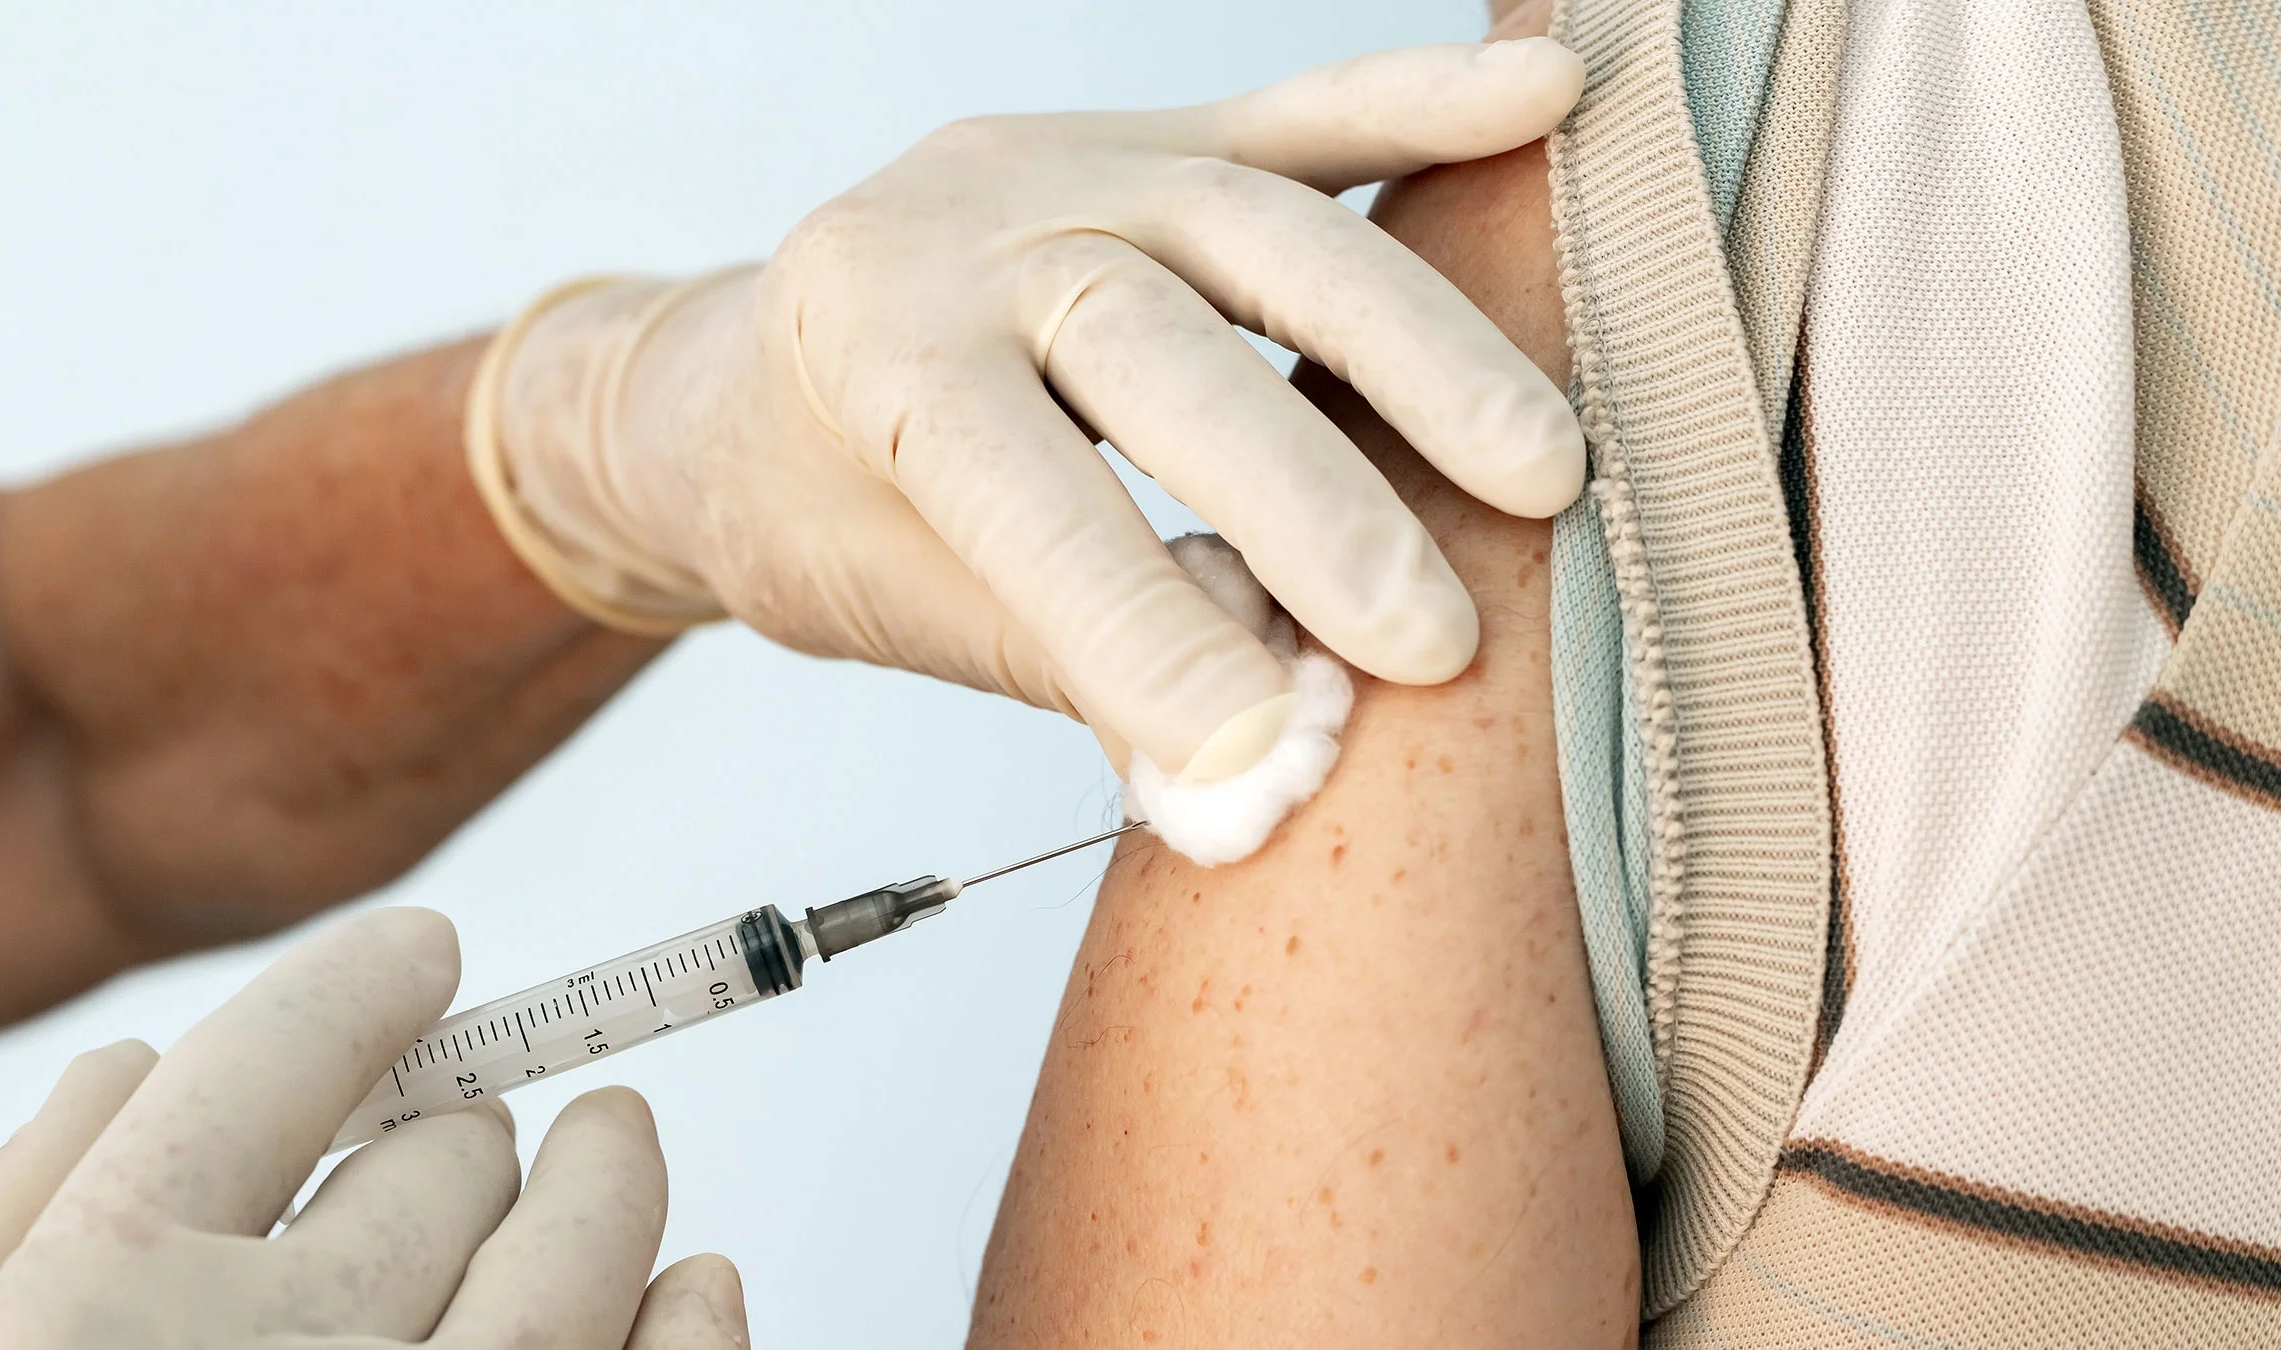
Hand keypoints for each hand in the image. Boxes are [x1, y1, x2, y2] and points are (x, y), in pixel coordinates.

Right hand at [0, 909, 751, 1348]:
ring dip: (612, 1184)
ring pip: (581, 1249)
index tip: (419, 956)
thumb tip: (140, 1064)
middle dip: (460, 1124)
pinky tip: (696, 1282)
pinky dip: (693, 1322)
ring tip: (622, 1146)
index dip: (371, 985)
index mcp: (106, 1285)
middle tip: (470, 1128)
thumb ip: (2, 1221)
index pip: (290, 1050)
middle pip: (448, 1152)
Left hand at [475, 39, 1585, 778]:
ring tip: (1543, 471)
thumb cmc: (808, 505)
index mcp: (869, 346)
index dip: (1144, 629)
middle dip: (1306, 497)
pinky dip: (1424, 107)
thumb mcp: (892, 598)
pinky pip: (1296, 117)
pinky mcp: (1153, 139)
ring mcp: (1069, 158)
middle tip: (1431, 639)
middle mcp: (968, 224)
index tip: (1264, 755)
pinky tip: (1547, 99)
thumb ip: (1073, 661)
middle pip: (1156, 341)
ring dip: (1417, 353)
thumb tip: (1277, 756)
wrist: (734, 375)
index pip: (1022, 493)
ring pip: (1263, 229)